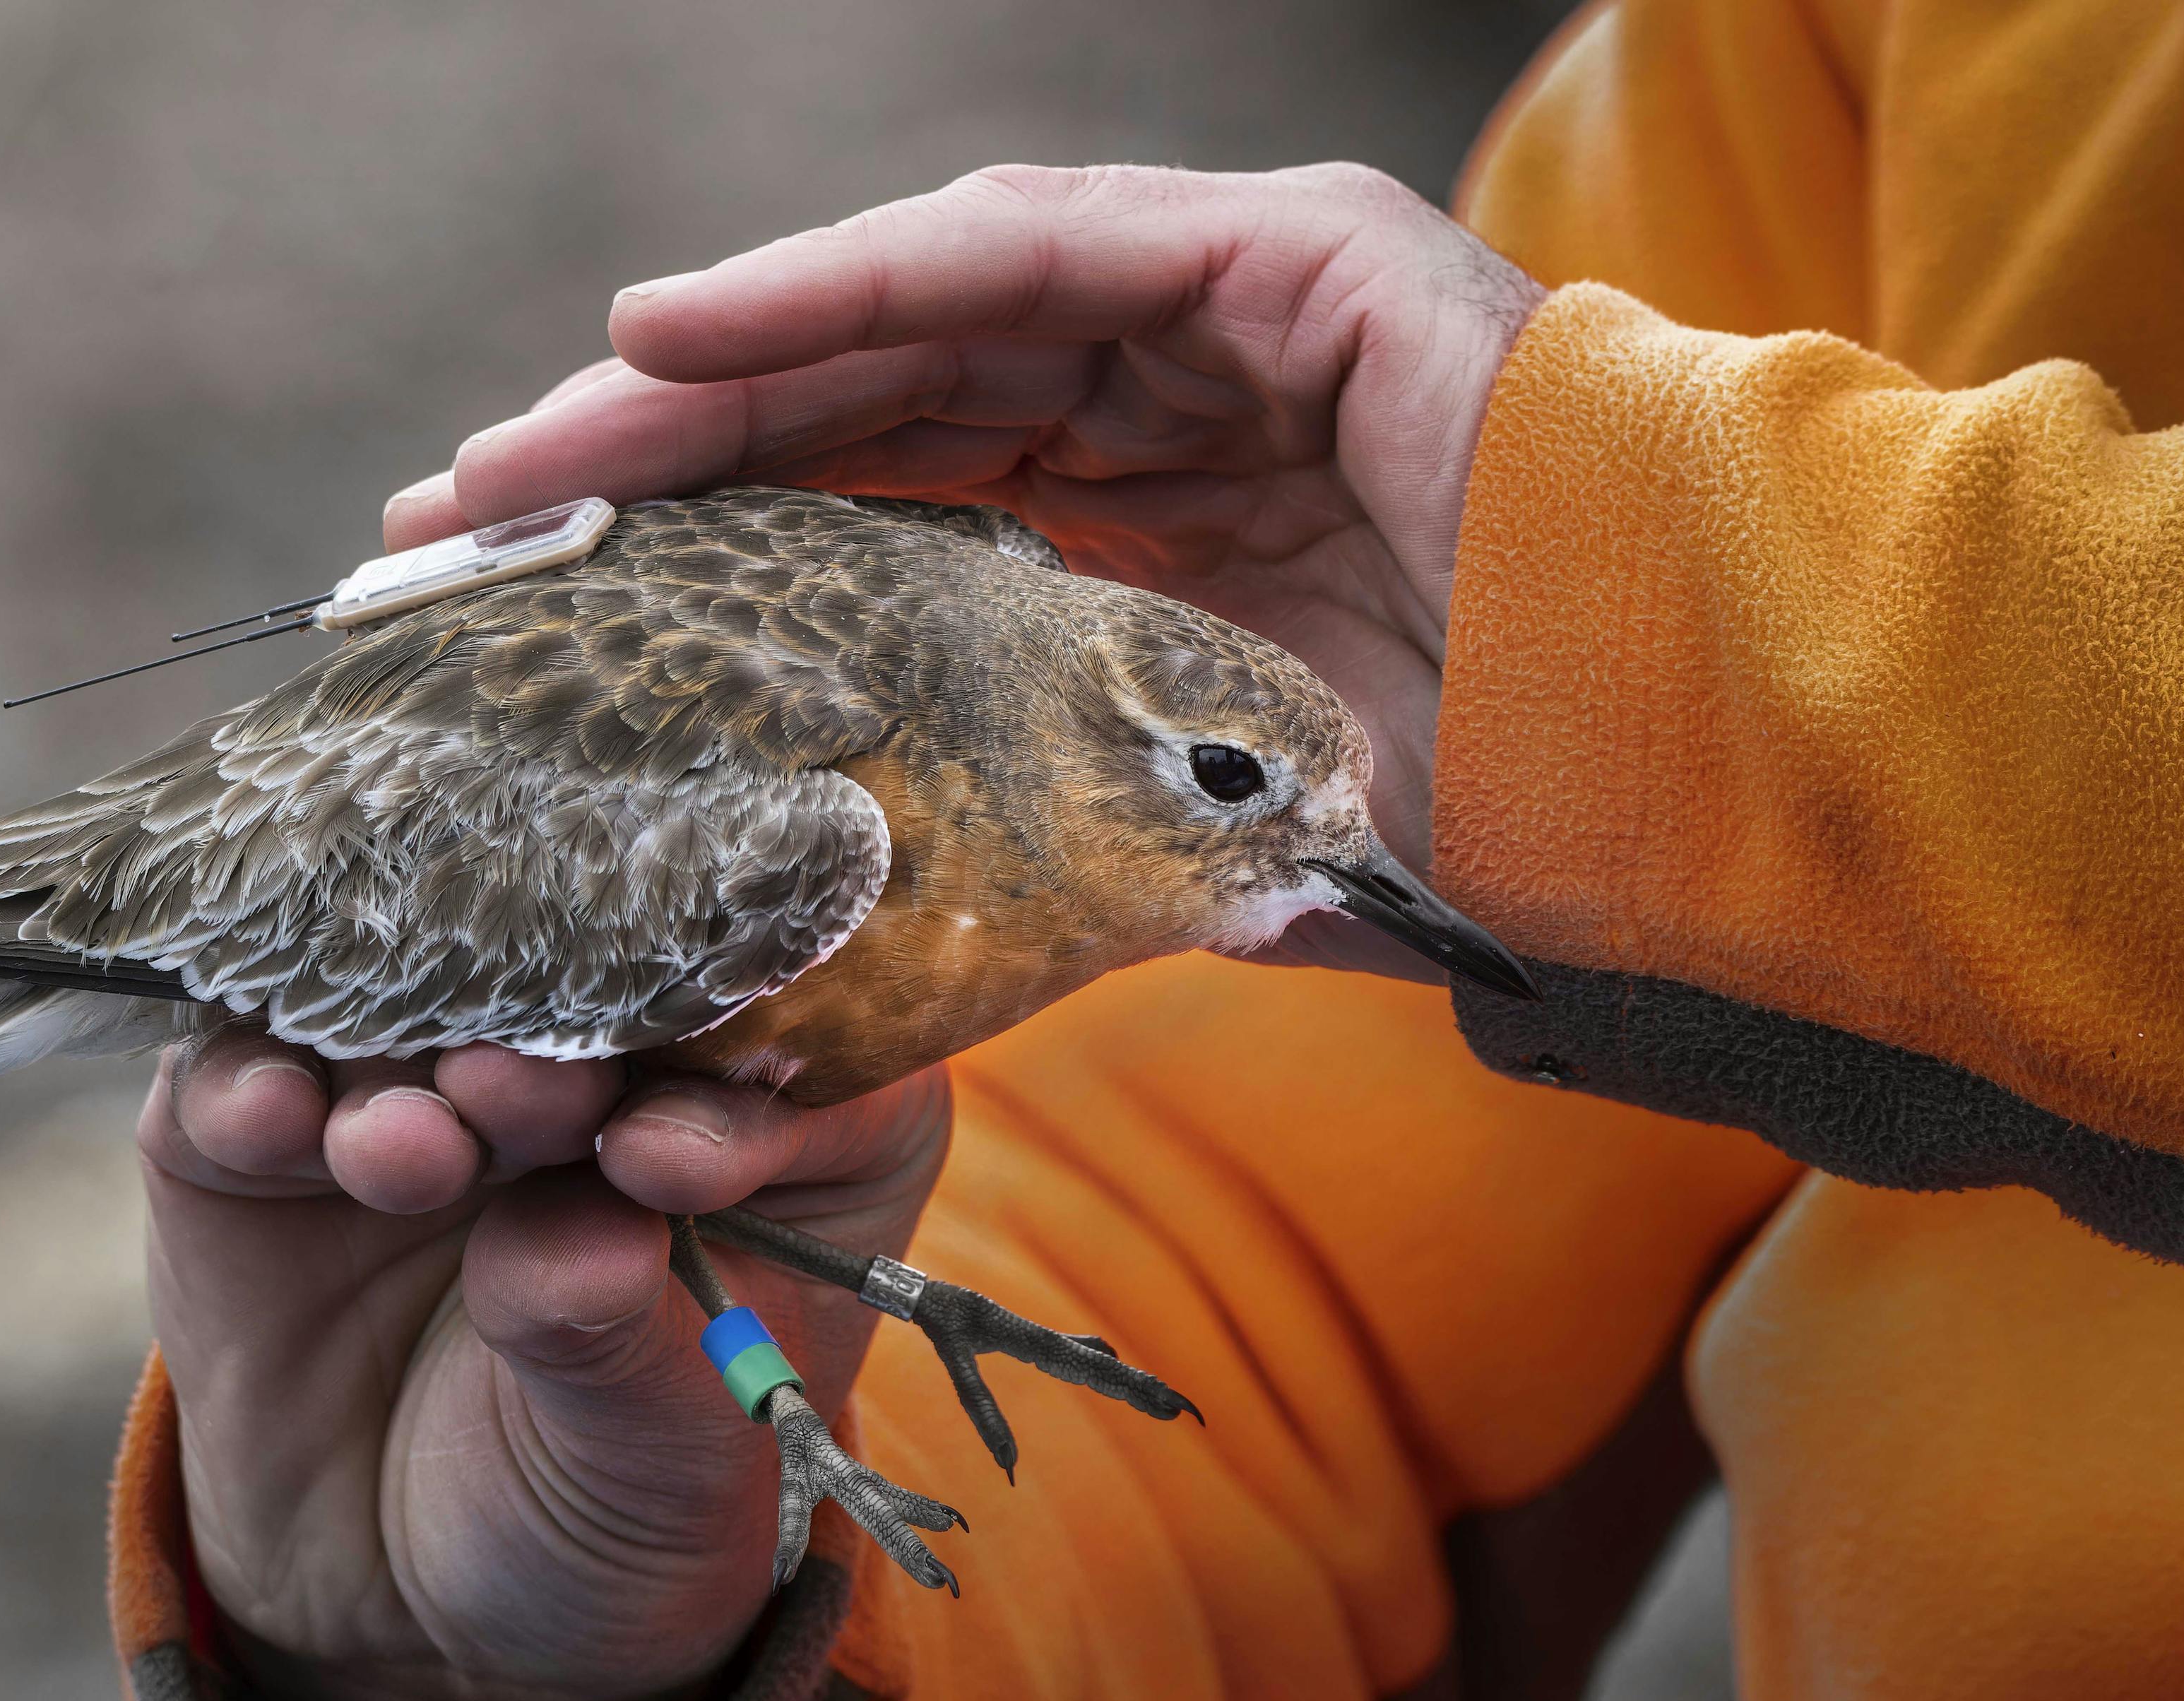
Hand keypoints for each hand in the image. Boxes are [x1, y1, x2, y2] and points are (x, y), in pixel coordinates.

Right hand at [140, 1030, 950, 1700]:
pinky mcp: (259, 1132)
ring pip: (406, 1014)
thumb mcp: (655, 1457)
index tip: (667, 1158)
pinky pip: (239, 1075)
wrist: (423, 1609)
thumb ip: (622, 1339)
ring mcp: (418, 1079)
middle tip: (527, 1093)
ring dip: (405, 1067)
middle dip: (555, 1044)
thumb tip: (586, 1244)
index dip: (730, 1079)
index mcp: (753, 1124)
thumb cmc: (607, 1498)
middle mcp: (592, 1064)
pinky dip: (248, 1083)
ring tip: (407, 1150)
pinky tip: (269, 1117)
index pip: (784, 1045)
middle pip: (583, 994)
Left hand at [384, 163, 1542, 976]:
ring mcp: (1232, 310)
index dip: (712, 553)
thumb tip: (934, 957)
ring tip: (532, 447)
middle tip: (466, 523)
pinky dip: (843, 288)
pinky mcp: (1293, 260)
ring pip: (912, 314)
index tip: (545, 620)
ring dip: (706, 371)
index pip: (885, 509)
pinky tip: (676, 334)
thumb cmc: (1495, 820)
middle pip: (863, 402)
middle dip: (663, 463)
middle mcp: (1172, 397)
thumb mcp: (1208, 839)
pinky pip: (1023, 261)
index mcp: (1146, 523)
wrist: (1717, 770)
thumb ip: (1074, 850)